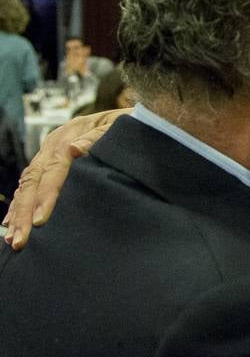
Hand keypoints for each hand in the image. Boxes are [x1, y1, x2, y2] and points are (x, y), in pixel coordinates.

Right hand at [3, 109, 128, 248]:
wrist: (129, 117)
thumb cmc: (130, 126)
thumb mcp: (120, 127)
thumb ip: (98, 138)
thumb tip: (74, 150)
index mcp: (70, 135)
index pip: (53, 169)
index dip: (46, 195)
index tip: (40, 220)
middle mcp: (53, 144)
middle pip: (34, 180)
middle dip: (25, 212)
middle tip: (21, 240)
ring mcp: (48, 153)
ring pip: (26, 184)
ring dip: (18, 212)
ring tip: (13, 239)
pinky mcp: (48, 161)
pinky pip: (27, 184)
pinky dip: (18, 204)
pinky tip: (11, 223)